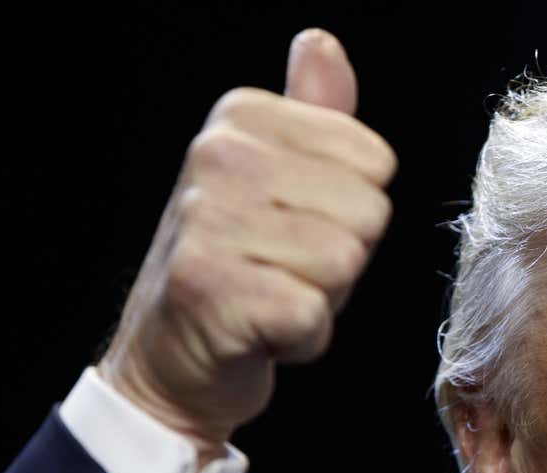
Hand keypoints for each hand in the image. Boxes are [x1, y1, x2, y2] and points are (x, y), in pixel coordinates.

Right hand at [98, 28, 396, 458]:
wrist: (171, 354)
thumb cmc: (237, 265)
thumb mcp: (275, 176)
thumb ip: (314, 114)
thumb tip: (321, 44)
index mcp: (241, 119)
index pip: (376, 162)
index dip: (352, 210)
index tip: (297, 226)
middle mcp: (218, 158)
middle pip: (369, 213)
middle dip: (345, 258)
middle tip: (285, 269)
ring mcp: (209, 223)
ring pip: (345, 263)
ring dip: (324, 298)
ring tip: (272, 295)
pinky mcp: (215, 292)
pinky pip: (315, 315)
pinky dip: (303, 339)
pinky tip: (264, 332)